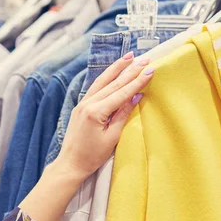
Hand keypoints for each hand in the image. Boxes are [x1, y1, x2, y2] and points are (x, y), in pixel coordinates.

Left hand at [56, 52, 153, 179]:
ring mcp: (82, 103)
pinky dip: (106, 77)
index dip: (137, 81)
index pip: (121, 93)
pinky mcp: (81, 106)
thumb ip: (123, 114)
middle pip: (113, 83)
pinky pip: (95, 87)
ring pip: (102, 81)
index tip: (150, 70)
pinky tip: (113, 71)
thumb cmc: (92, 156)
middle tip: (144, 59)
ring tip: (128, 56)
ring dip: (116, 68)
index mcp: (96, 111)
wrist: (70, 164)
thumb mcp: (112, 137)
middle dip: (130, 70)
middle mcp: (88, 103)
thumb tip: (136, 96)